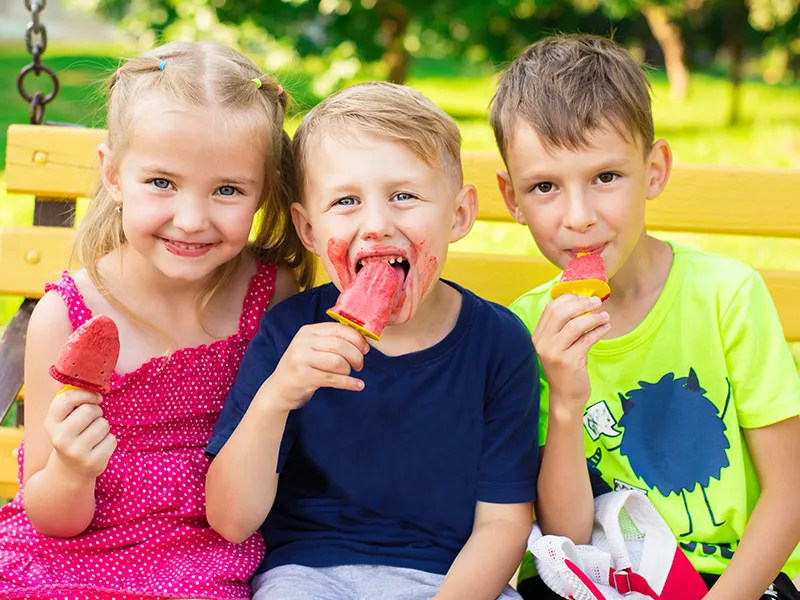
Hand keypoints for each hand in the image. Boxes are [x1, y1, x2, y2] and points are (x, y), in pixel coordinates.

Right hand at [44, 388, 116, 480]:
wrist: (71, 469)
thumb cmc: (72, 434)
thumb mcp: (64, 419)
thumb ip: (72, 399)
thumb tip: (89, 374)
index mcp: (51, 423)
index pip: (67, 398)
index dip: (85, 394)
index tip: (95, 397)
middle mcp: (60, 438)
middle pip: (90, 410)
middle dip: (97, 411)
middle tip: (93, 419)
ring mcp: (76, 452)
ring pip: (103, 424)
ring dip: (103, 426)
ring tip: (94, 434)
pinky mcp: (92, 462)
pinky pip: (112, 439)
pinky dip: (110, 440)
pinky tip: (99, 446)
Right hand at [266, 322, 369, 410]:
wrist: (278, 389)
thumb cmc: (302, 368)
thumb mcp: (312, 348)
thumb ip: (331, 341)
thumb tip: (362, 340)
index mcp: (308, 331)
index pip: (339, 329)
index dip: (356, 338)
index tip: (365, 348)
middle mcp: (303, 342)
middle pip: (340, 345)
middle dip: (356, 355)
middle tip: (360, 365)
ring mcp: (301, 359)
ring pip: (337, 362)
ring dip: (349, 370)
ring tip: (351, 374)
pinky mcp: (303, 377)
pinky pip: (333, 379)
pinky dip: (349, 383)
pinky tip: (357, 385)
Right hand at [533, 294, 609, 411]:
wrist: (565, 396)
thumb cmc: (565, 368)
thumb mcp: (559, 345)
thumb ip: (564, 327)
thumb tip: (584, 303)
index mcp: (538, 336)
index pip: (551, 308)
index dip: (569, 298)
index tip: (584, 296)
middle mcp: (543, 343)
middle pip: (561, 312)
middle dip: (582, 303)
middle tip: (597, 302)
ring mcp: (554, 352)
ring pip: (575, 325)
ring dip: (593, 317)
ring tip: (604, 316)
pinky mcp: (568, 361)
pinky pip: (587, 339)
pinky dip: (599, 330)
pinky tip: (605, 327)